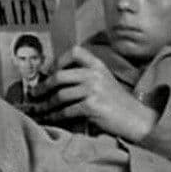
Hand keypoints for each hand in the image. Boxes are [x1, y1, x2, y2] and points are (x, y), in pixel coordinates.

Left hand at [27, 45, 157, 140]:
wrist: (136, 119)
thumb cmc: (117, 103)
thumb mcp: (104, 82)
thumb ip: (85, 77)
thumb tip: (55, 80)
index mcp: (98, 65)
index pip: (74, 52)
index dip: (57, 60)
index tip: (48, 72)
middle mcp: (95, 74)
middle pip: (60, 76)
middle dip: (43, 86)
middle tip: (34, 93)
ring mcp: (94, 89)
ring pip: (60, 95)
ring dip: (46, 104)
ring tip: (38, 109)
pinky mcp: (92, 106)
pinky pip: (66, 110)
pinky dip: (55, 116)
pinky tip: (50, 118)